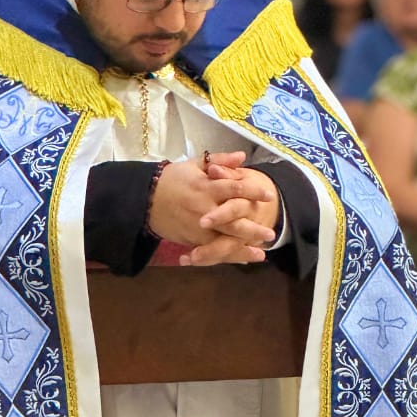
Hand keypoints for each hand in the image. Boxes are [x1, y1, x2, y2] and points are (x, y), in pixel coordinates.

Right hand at [148, 152, 277, 265]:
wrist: (146, 199)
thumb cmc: (172, 179)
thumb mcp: (194, 164)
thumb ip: (220, 160)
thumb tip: (242, 157)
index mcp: (206, 187)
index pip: (235, 188)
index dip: (254, 191)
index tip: (269, 195)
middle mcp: (204, 209)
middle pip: (234, 220)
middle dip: (253, 228)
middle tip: (271, 233)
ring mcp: (198, 227)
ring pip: (225, 240)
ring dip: (244, 248)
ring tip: (261, 253)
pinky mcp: (192, 240)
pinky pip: (213, 250)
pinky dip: (229, 256)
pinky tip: (243, 259)